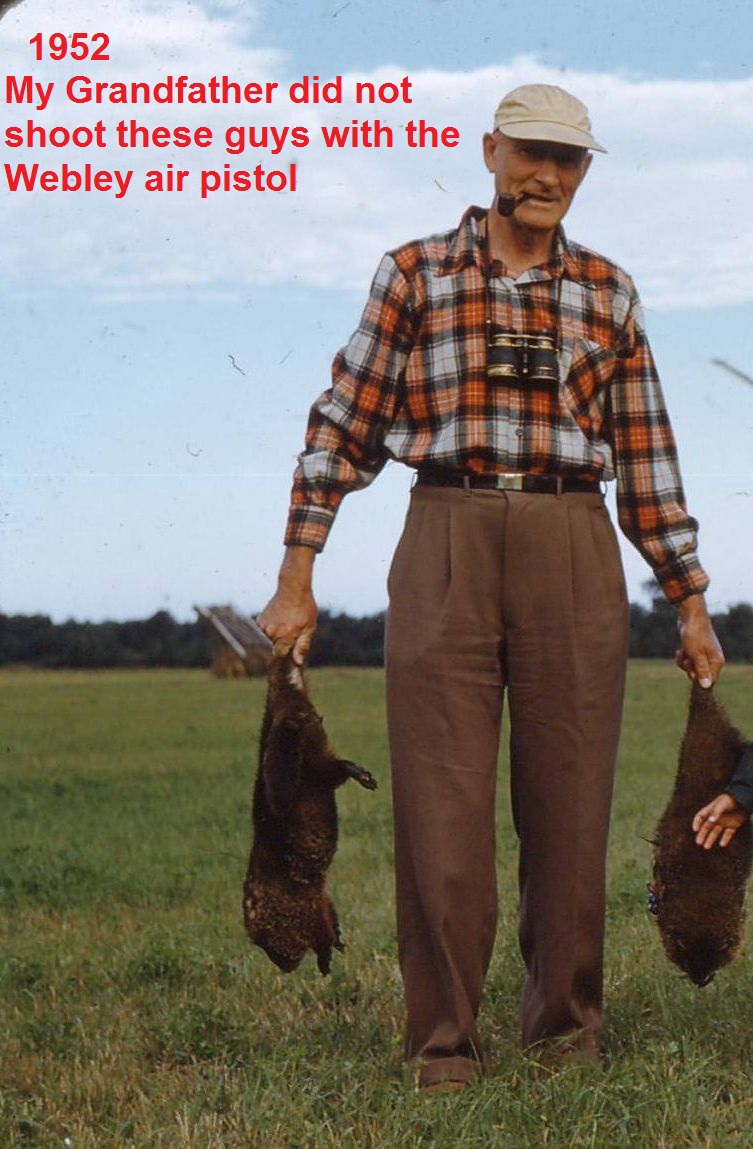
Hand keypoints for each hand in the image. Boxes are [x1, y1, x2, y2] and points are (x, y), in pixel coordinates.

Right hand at [257, 546, 317, 664]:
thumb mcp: (309, 627)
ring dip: (278, 636)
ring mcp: (264, 626)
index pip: (279, 656)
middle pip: (276, 648)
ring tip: (288, 623)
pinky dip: (272, 629)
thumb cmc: (304, 607)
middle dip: (284, 645)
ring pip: (270, 640)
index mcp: (285, 636)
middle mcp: (272, 633)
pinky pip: (265, 631)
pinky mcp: (260, 621)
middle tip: (294, 632)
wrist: (292, 588)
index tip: (287, 661)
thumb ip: (302, 646)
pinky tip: (281, 619)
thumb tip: (298, 662)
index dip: (283, 660)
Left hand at [676, 594, 723, 687]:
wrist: (690, 616)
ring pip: (692, 668)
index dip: (698, 679)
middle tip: (686, 659)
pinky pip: (689, 660)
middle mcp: (713, 659)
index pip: (710, 681)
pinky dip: (683, 657)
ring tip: (682, 652)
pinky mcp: (697, 651)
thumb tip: (707, 686)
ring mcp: (705, 655)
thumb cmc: (694, 635)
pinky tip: (680, 650)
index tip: (690, 671)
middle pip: (699, 675)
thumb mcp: (696, 655)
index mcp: (717, 662)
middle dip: (689, 669)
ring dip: (684, 663)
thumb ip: (702, 671)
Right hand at [692, 793, 748, 849]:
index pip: (700, 817)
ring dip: (711, 839)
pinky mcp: (733, 826)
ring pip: (715, 832)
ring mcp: (724, 822)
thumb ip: (716, 812)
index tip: (695, 830)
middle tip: (699, 842)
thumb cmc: (731, 800)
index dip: (697, 823)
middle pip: (707, 827)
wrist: (744, 800)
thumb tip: (710, 821)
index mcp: (711, 810)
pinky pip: (728, 834)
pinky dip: (725, 839)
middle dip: (702, 835)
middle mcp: (716, 817)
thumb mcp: (722, 804)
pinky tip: (722, 844)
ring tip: (706, 847)